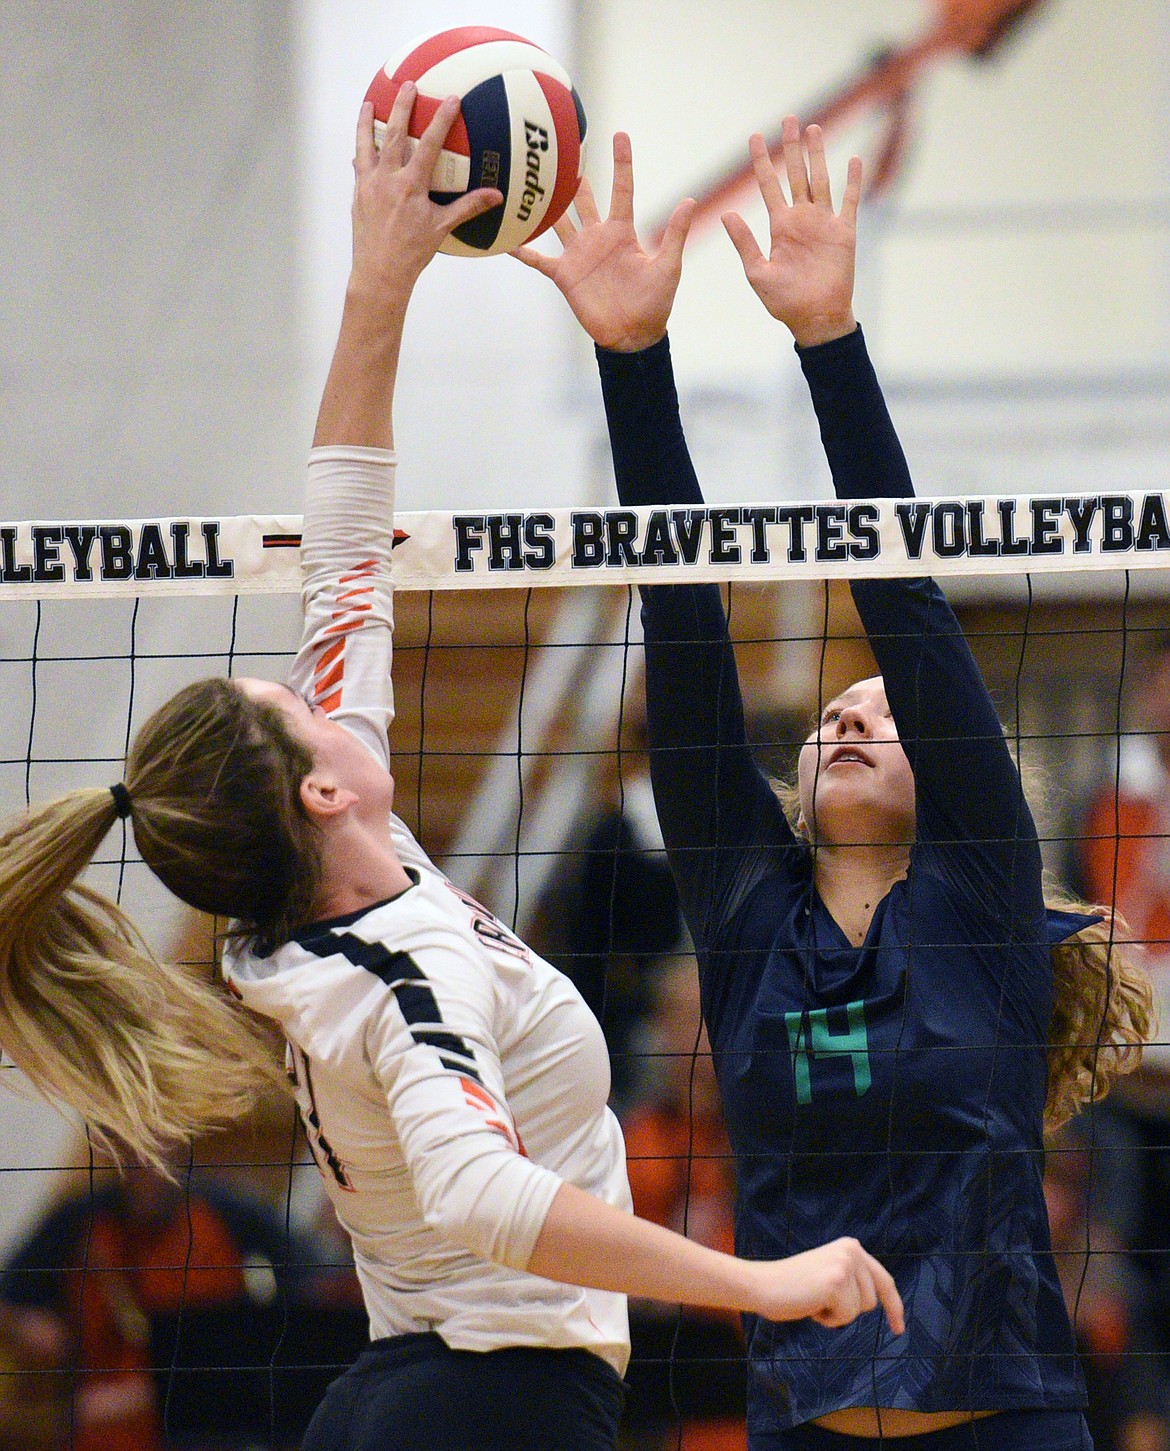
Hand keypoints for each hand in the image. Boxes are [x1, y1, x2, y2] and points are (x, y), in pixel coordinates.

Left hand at [348, 85, 502, 309]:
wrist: (380, 273)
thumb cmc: (413, 253)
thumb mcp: (442, 228)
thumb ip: (468, 207)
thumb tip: (496, 196)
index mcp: (411, 185)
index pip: (430, 144)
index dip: (441, 119)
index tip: (450, 99)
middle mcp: (387, 179)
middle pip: (395, 134)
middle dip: (402, 107)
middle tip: (408, 86)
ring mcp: (368, 185)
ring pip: (366, 145)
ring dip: (367, 122)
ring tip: (369, 104)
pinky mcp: (358, 195)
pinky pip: (359, 167)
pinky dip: (361, 154)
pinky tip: (361, 148)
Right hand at [512, 132, 694, 351]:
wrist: (632, 336)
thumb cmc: (654, 303)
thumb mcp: (668, 265)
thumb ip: (675, 233)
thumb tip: (690, 200)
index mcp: (622, 232)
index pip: (622, 189)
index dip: (622, 162)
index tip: (620, 135)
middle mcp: (598, 237)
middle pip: (583, 199)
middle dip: (574, 177)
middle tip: (562, 149)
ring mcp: (579, 255)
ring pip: (558, 221)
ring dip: (545, 204)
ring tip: (528, 179)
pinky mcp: (564, 275)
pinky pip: (539, 259)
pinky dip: (522, 249)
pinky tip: (505, 238)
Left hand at [722, 118, 860, 347]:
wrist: (815, 318)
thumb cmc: (784, 302)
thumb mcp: (757, 272)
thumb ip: (744, 242)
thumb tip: (726, 214)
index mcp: (780, 226)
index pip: (768, 185)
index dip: (762, 161)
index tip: (755, 137)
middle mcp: (801, 219)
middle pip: (796, 174)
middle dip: (792, 147)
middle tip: (788, 119)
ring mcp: (824, 223)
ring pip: (820, 180)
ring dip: (818, 155)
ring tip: (814, 129)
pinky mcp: (844, 233)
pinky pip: (850, 202)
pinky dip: (853, 181)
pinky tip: (852, 160)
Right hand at [753, 1237, 903, 1334]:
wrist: (763, 1284)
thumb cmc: (794, 1286)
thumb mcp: (830, 1272)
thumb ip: (853, 1277)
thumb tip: (880, 1299)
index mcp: (851, 1246)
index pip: (883, 1280)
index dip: (893, 1306)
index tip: (898, 1328)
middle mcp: (851, 1251)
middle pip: (872, 1301)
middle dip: (848, 1309)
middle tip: (820, 1299)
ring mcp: (844, 1265)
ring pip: (859, 1310)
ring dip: (838, 1314)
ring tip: (814, 1300)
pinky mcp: (835, 1282)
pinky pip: (846, 1316)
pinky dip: (829, 1319)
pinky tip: (811, 1305)